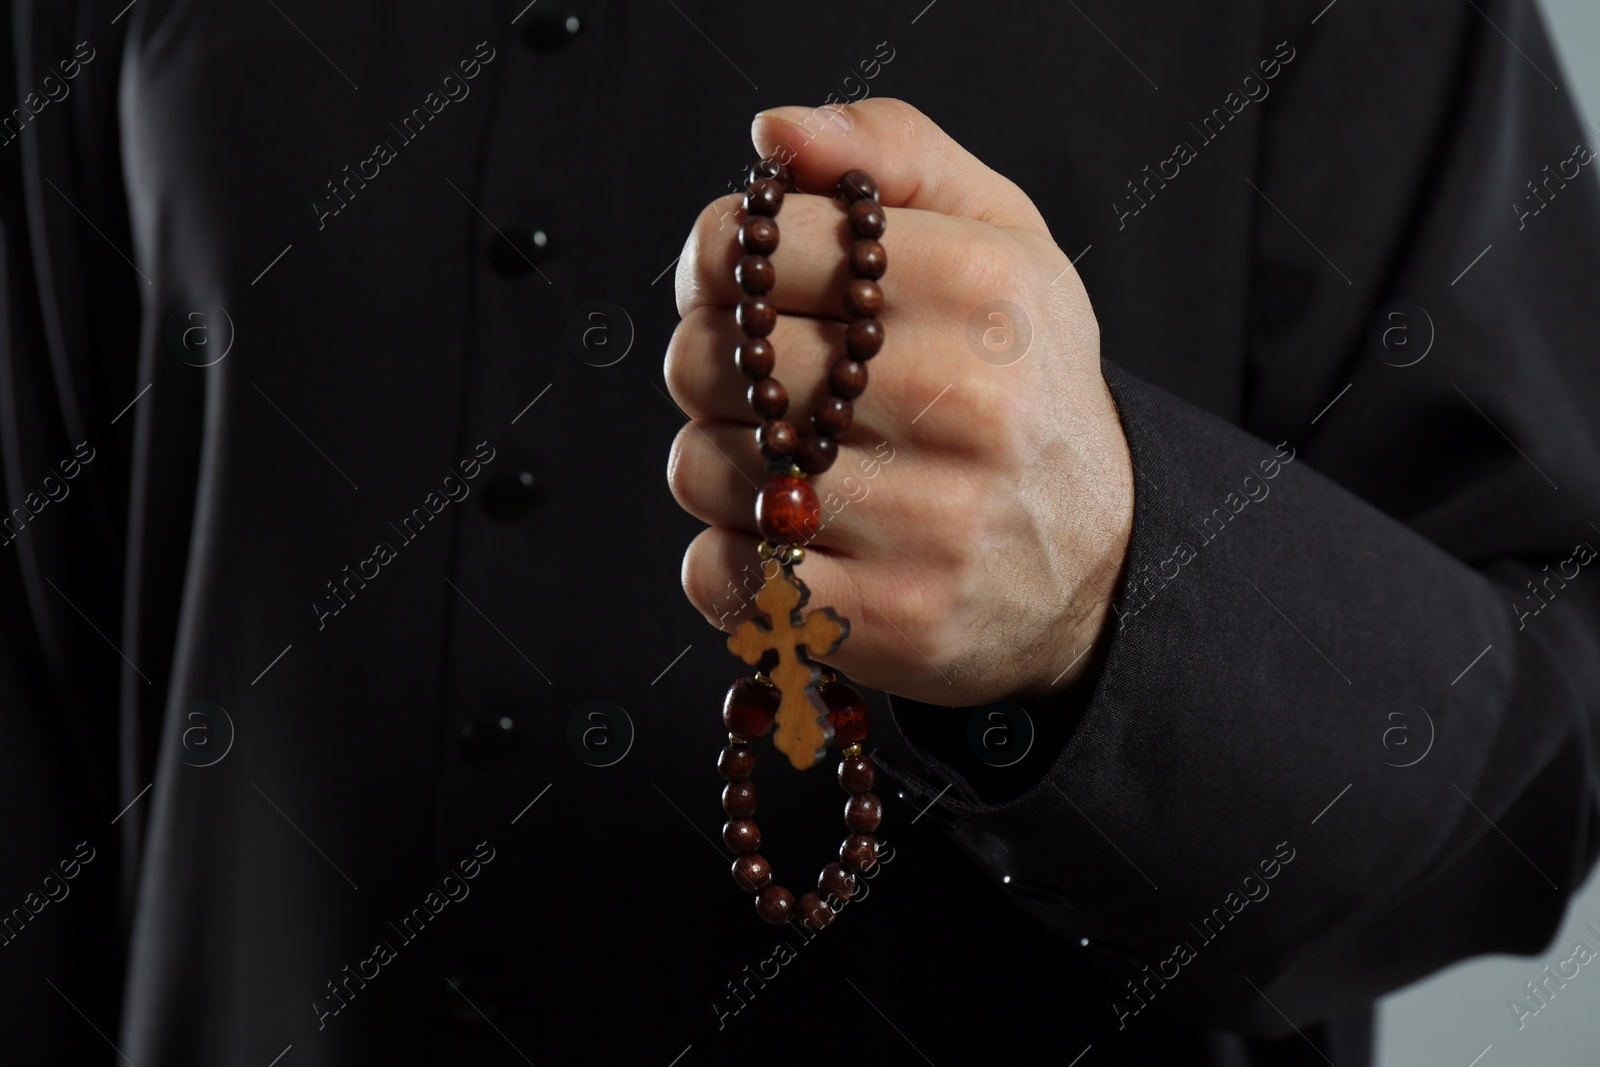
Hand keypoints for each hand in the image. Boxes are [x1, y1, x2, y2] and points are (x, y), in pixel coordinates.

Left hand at [666, 98, 1132, 706]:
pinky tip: (793, 547)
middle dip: (713, 370)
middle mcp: (964, 403)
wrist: (1101, 559)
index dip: (720, 268)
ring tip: (794, 470)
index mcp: (983, 287)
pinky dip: (734, 566)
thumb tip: (774, 136)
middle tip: (770, 390)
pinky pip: (725, 579)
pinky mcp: (892, 622)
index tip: (753, 295)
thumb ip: (892, 154)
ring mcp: (930, 524)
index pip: (753, 248)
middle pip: (710, 361)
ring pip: (703, 471)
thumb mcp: (999, 237)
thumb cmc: (1020, 381)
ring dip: (720, 469)